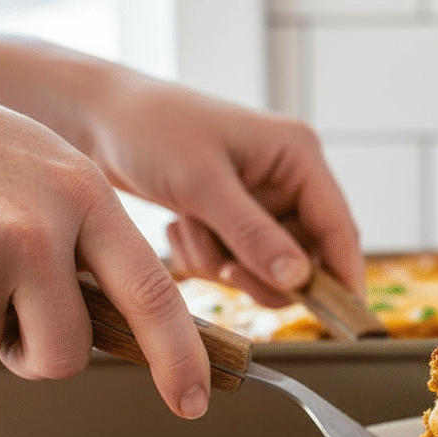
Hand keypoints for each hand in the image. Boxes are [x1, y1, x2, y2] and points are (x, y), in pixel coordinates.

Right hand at [0, 82, 210, 418]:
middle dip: (42, 353)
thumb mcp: (60, 177)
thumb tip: (125, 330)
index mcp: (88, 199)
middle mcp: (40, 228)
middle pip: (66, 354)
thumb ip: (96, 244)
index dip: (178, 357)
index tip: (193, 401)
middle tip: (19, 311)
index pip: (152, 295)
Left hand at [81, 71, 362, 307]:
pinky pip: (240, 260)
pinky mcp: (235, 215)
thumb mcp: (201, 183)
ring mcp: (262, 198)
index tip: (344, 320)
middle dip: (264, 271)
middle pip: (308, 255)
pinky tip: (182, 227)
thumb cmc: (148, 127)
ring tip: (191, 231)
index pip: (338, 227)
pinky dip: (209, 257)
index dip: (344, 276)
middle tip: (227, 270)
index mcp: (298, 155)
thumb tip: (299, 280)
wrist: (93, 116)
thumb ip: (253, 234)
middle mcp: (288, 177)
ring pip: (270, 264)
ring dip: (228, 263)